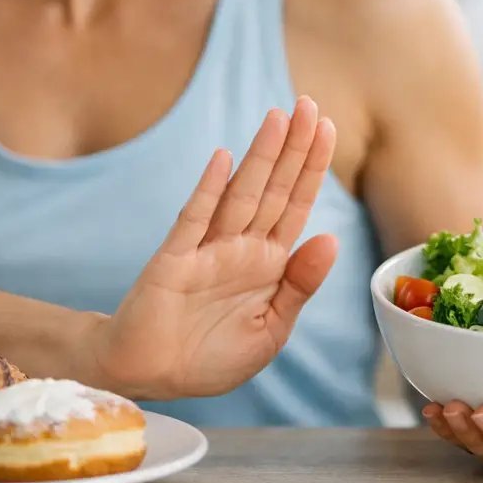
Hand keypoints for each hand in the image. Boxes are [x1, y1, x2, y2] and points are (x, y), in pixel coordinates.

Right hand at [82, 97, 338, 400]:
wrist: (151, 377)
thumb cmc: (211, 356)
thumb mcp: (271, 330)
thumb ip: (300, 286)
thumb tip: (331, 239)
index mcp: (267, 263)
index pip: (296, 205)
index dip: (312, 167)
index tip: (329, 129)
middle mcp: (239, 247)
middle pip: (272, 189)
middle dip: (293, 148)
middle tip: (309, 105)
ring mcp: (206, 250)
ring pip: (240, 195)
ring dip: (259, 157)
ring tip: (279, 119)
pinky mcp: (174, 261)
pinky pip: (194, 220)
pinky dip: (209, 191)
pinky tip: (223, 161)